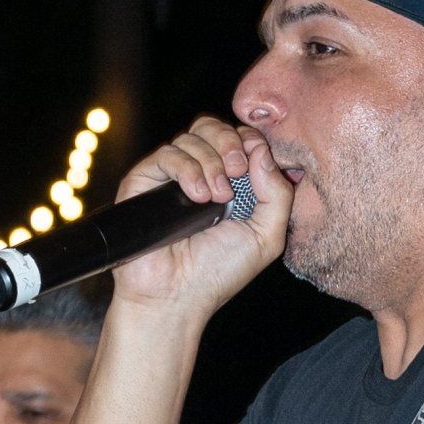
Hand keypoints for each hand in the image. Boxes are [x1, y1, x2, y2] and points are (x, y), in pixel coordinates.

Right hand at [109, 117, 289, 317]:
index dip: (248, 141)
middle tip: (237, 172)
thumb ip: (278, 194)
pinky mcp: (145, 180)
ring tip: (216, 198)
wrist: (176, 297)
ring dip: (211, 161)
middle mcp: (199, 174)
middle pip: (213, 126)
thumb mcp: (266, 236)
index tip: (253, 165)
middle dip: (230, 142)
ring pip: (192, 136)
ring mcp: (171, 177)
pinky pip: (168, 153)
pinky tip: (198, 197)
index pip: (238, 138)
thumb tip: (261, 149)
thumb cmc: (218, 273)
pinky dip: (187, 170)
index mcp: (230, 183)